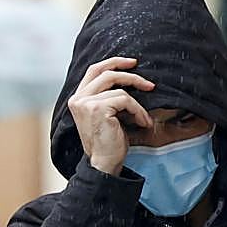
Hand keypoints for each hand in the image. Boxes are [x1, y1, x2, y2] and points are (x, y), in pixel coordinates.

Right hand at [67, 57, 154, 175]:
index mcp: (77, 99)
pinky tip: (142, 123)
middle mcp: (78, 99)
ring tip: (144, 118)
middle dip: (130, 75)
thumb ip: (107, 96)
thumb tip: (129, 78)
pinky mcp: (97, 109)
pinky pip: (125, 100)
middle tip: (148, 83)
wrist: (104, 164)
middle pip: (106, 72)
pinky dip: (138, 111)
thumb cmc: (108, 142)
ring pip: (119, 88)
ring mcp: (86, 103)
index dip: (113, 63)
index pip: (94, 70)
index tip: (132, 64)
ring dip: (138, 103)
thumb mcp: (106, 114)